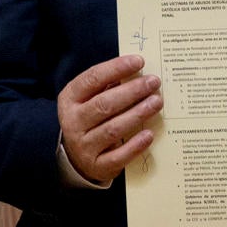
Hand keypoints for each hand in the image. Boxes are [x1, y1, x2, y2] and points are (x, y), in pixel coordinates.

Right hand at [57, 54, 159, 183]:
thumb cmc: (89, 119)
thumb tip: (137, 72)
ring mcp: (84, 145)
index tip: (138, 61)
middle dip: (131, 91)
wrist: (76, 157)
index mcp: (70, 99)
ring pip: (112, 128)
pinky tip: (149, 134)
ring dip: (137, 114)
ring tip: (157, 102)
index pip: (92, 79)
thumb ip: (107, 87)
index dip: (115, 68)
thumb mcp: (88, 100)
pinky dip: (135, 145)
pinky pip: (118, 156)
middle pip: (104, 104)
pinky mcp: (97, 165)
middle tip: (153, 82)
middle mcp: (73, 122)